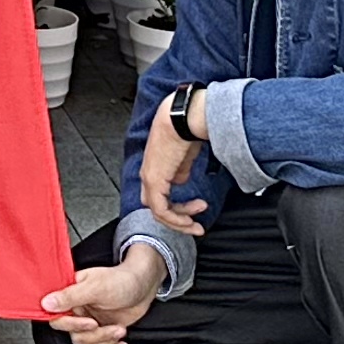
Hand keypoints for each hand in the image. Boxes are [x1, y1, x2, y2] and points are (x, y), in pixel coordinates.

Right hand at [39, 249, 165, 343]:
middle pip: (75, 337)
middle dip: (97, 335)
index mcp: (70, 297)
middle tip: (113, 327)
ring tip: (120, 330)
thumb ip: (69, 296)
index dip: (74, 325)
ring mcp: (89, 323)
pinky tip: (121, 342)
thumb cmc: (122, 280)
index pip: (58, 319)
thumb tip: (46, 303)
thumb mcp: (96, 286)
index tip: (91, 322)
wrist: (143, 286)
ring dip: (105, 342)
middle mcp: (77, 311)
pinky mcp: (101, 333)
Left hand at [138, 85, 213, 233]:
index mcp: (153, 167)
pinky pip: (161, 209)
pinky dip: (175, 219)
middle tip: (195, 225)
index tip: (194, 212)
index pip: (157, 196)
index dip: (175, 209)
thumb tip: (181, 180)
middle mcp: (147, 175)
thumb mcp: (183, 156)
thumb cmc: (184, 129)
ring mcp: (149, 178)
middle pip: (156, 207)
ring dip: (179, 222)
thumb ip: (180, 171)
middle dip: (177, 220)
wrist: (181, 118)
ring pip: (158, 212)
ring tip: (197, 225)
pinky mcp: (154, 181)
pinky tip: (190, 219)